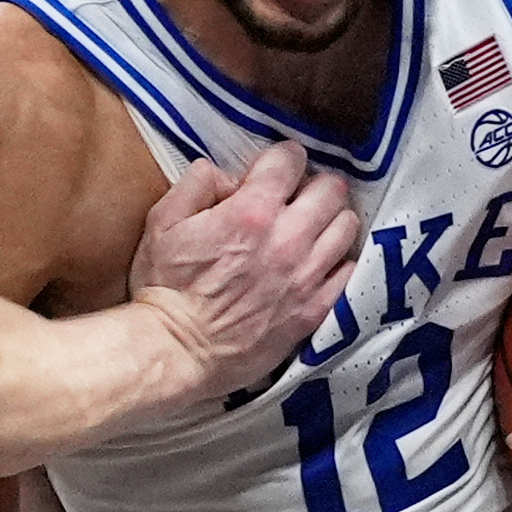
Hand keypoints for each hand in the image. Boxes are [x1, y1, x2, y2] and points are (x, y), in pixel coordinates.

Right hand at [132, 140, 361, 404]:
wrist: (175, 352)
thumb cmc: (164, 288)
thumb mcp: (162, 222)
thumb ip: (196, 185)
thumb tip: (225, 174)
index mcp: (251, 211)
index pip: (291, 158)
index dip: (281, 159)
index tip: (272, 171)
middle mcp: (288, 239)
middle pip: (331, 189)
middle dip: (314, 186)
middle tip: (296, 198)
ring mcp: (306, 276)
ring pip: (347, 226)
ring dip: (331, 221)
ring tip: (311, 230)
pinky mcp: (314, 309)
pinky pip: (348, 272)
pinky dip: (338, 262)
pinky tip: (318, 264)